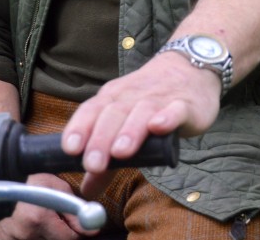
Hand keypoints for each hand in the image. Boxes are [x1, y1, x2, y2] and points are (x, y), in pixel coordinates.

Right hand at [0, 174, 95, 239]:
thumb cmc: (28, 179)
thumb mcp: (56, 186)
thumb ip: (74, 208)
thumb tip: (92, 228)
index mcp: (39, 218)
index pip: (71, 239)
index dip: (78, 232)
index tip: (79, 226)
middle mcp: (25, 234)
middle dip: (62, 235)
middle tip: (58, 221)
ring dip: (47, 236)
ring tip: (42, 220)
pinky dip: (32, 237)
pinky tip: (29, 227)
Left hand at [61, 53, 221, 197]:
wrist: (189, 70)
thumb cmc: (151, 102)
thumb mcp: (124, 125)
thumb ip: (107, 159)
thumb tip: (87, 190)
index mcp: (112, 98)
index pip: (91, 110)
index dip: (79, 128)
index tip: (70, 149)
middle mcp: (132, 96)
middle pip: (113, 114)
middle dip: (101, 139)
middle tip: (94, 164)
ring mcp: (159, 98)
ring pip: (142, 112)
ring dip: (129, 131)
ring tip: (121, 152)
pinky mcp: (185, 104)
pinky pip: (175, 109)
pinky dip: (167, 118)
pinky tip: (158, 127)